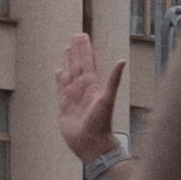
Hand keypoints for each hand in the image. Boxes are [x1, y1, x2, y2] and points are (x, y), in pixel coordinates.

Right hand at [55, 35, 125, 168]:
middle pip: (78, 64)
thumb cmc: (101, 123)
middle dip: (77, 50)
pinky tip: (58, 71)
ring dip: (68, 61)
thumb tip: (122, 60)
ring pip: (69, 73)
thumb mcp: (107, 99)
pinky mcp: (65, 105)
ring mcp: (73, 95)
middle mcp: (83, 88)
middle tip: (75, 35)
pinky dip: (59, 79)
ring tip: (66, 48)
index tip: (83, 35)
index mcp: (92, 84)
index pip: (87, 61)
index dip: (85, 49)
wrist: (91, 143)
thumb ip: (113, 79)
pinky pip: (61, 88)